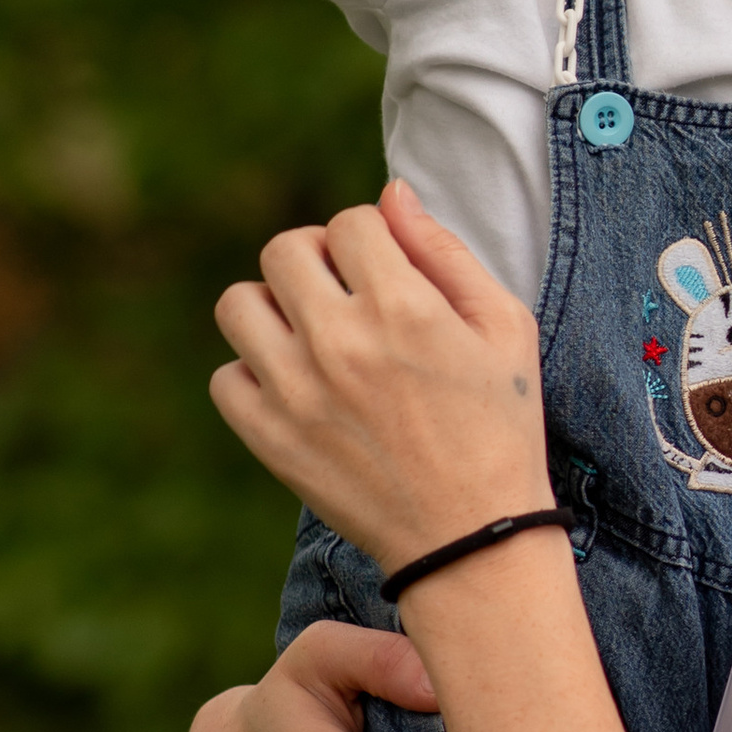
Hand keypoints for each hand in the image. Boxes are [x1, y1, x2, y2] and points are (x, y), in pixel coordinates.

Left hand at [212, 178, 555, 572]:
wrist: (472, 538)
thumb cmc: (501, 427)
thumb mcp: (504, 327)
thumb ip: (444, 251)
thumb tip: (390, 193)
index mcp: (403, 305)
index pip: (350, 222)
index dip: (371, 239)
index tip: (387, 273)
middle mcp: (340, 341)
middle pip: (285, 250)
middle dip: (316, 260)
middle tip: (344, 295)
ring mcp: (296, 391)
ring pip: (239, 305)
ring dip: (273, 309)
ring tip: (310, 336)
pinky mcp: (270, 439)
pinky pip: (226, 377)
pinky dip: (253, 376)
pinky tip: (297, 389)